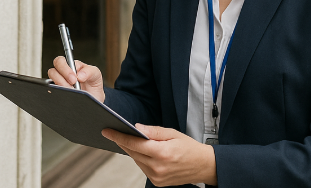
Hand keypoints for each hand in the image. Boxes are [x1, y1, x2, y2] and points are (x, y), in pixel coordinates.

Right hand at [47, 57, 104, 102]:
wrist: (94, 99)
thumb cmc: (93, 84)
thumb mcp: (96, 74)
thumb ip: (89, 71)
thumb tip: (79, 75)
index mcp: (70, 66)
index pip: (60, 61)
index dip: (65, 69)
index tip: (74, 78)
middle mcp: (62, 74)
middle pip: (52, 71)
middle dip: (62, 78)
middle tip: (73, 83)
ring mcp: (59, 84)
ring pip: (51, 82)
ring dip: (62, 86)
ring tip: (72, 91)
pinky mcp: (58, 93)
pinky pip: (53, 92)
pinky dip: (58, 93)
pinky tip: (67, 95)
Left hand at [102, 125, 216, 186]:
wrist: (204, 166)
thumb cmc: (189, 147)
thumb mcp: (173, 133)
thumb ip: (153, 131)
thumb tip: (136, 127)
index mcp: (162, 153)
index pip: (134, 144)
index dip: (118, 136)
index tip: (107, 130)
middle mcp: (158, 168)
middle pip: (132, 152)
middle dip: (123, 141)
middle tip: (114, 130)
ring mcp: (157, 177)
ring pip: (136, 160)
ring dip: (131, 150)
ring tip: (128, 138)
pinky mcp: (157, 182)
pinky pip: (142, 167)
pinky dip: (140, 158)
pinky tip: (141, 151)